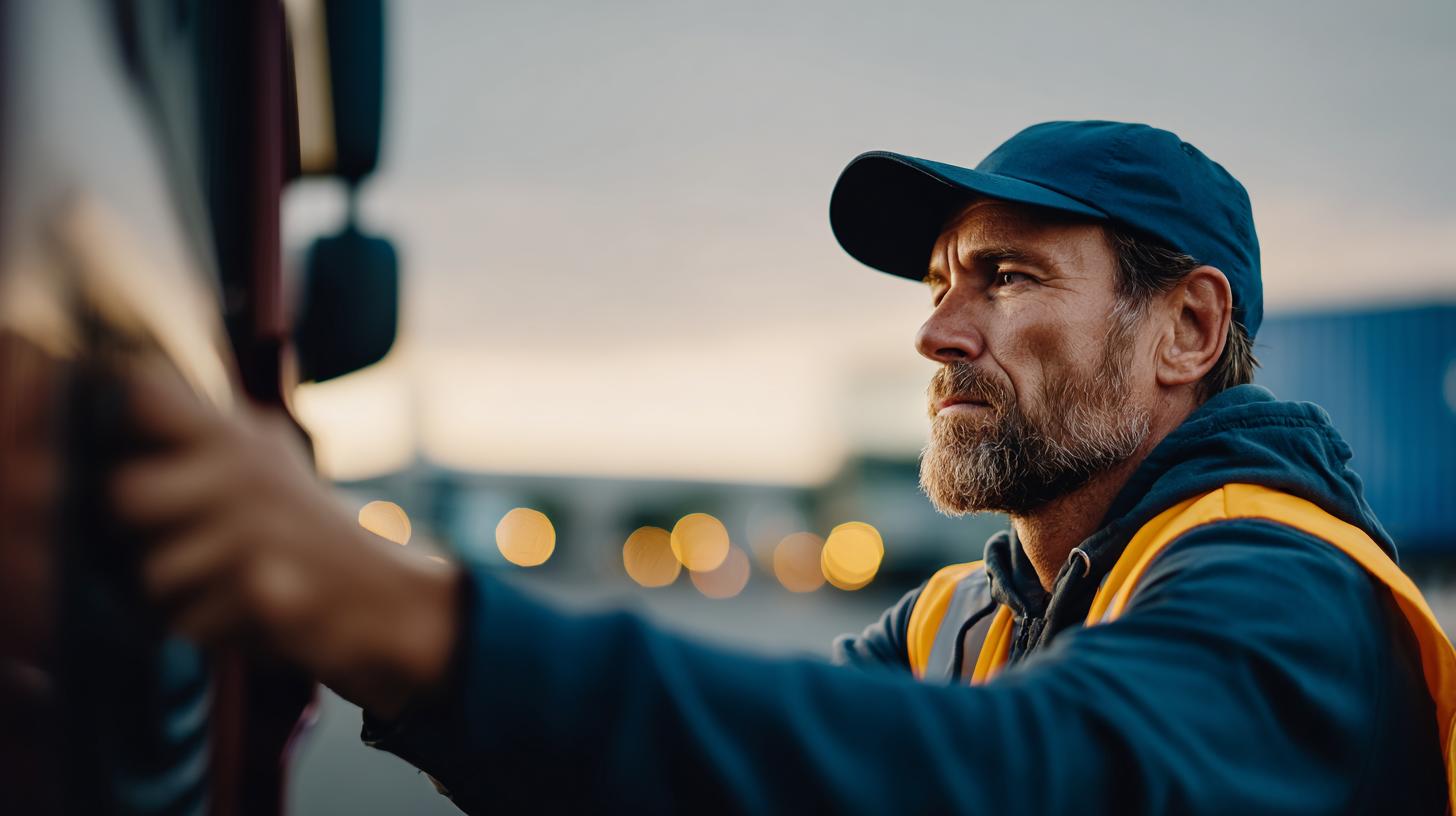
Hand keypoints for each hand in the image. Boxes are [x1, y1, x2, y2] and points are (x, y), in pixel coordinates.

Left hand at [110, 362, 459, 718]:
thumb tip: (130, 382)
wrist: (387, 598)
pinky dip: (208, 629)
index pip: (144, 395)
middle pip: (124, 493)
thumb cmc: (309, 530)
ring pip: (151, 573)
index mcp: (239, 437)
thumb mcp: (268, 456)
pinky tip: (241, 612)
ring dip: (173, 593)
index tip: (131, 450)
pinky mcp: (265, 595)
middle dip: (131, 531)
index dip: (121, 421)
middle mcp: (246, 475)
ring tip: (215, 585)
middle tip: (164, 541)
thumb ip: (204, 424)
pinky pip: (187, 623)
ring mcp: (256, 535)